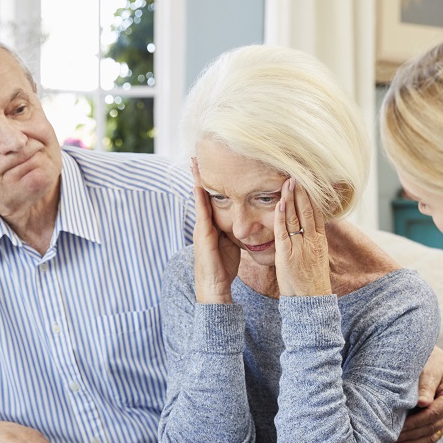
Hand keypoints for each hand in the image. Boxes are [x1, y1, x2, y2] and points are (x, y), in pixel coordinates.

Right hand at [191, 158, 240, 302]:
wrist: (214, 286)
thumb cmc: (224, 267)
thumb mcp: (232, 243)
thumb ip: (235, 230)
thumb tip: (247, 222)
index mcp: (212, 224)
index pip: (211, 198)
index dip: (210, 181)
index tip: (209, 164)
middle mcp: (204, 223)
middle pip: (202, 194)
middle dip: (199, 175)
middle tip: (197, 155)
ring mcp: (201, 228)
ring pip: (199, 199)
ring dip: (196, 181)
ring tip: (194, 163)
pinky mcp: (202, 235)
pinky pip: (201, 213)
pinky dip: (200, 199)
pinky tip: (199, 186)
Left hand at [274, 177, 331, 296]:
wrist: (311, 301)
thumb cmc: (311, 282)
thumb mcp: (317, 258)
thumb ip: (312, 241)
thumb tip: (309, 228)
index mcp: (320, 241)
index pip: (317, 212)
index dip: (313, 195)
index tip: (310, 180)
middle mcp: (312, 240)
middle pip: (308, 210)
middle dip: (303, 190)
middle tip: (299, 172)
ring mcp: (301, 246)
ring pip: (296, 217)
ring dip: (292, 197)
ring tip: (289, 180)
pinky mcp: (288, 254)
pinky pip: (284, 231)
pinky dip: (282, 215)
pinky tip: (280, 202)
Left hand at [395, 346, 442, 442]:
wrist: (434, 360)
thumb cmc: (429, 361)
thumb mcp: (428, 368)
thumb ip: (426, 385)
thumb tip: (423, 403)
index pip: (433, 414)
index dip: (415, 423)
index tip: (398, 427)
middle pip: (432, 429)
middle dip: (410, 436)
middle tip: (391, 440)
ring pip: (432, 438)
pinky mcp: (442, 424)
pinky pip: (431, 440)